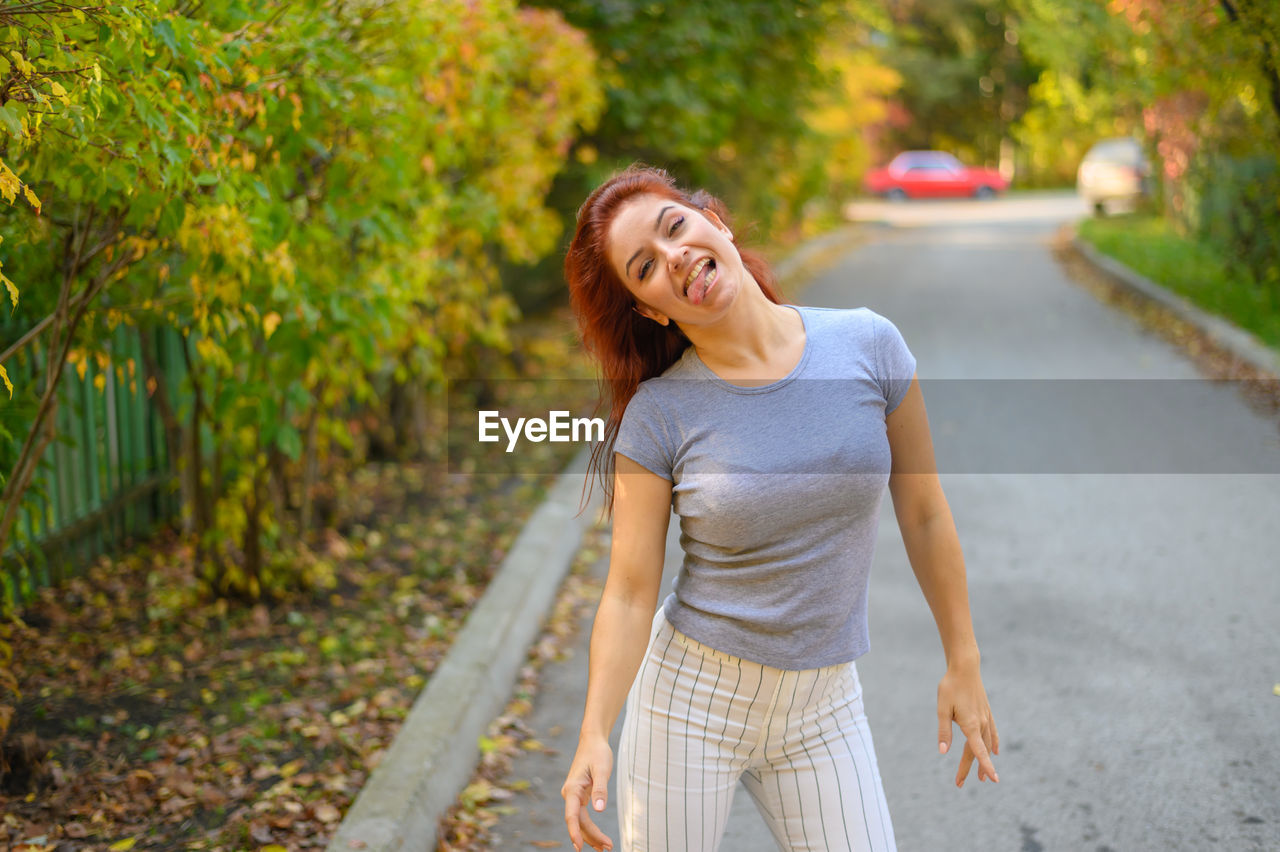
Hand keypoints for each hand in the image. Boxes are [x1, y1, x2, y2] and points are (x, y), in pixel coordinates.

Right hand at [561, 736, 614, 851]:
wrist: (592, 740)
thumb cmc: (597, 753)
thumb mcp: (602, 769)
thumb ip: (601, 789)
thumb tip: (600, 809)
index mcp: (573, 788)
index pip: (572, 815)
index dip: (574, 832)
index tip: (579, 847)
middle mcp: (570, 794)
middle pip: (579, 822)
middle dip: (591, 837)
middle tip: (608, 848)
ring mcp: (574, 796)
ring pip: (581, 821)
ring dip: (591, 835)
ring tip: (605, 848)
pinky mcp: (580, 796)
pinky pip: (583, 816)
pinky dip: (591, 828)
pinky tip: (598, 839)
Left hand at [936, 665, 999, 787]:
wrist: (965, 668)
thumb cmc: (950, 687)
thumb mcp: (942, 709)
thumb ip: (944, 730)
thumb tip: (942, 751)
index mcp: (970, 724)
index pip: (978, 751)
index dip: (985, 766)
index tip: (994, 780)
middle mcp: (981, 723)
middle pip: (976, 751)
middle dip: (970, 769)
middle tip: (959, 784)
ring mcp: (985, 718)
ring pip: (985, 744)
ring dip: (983, 760)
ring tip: (983, 777)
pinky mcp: (986, 712)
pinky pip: (992, 732)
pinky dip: (993, 743)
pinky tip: (995, 751)